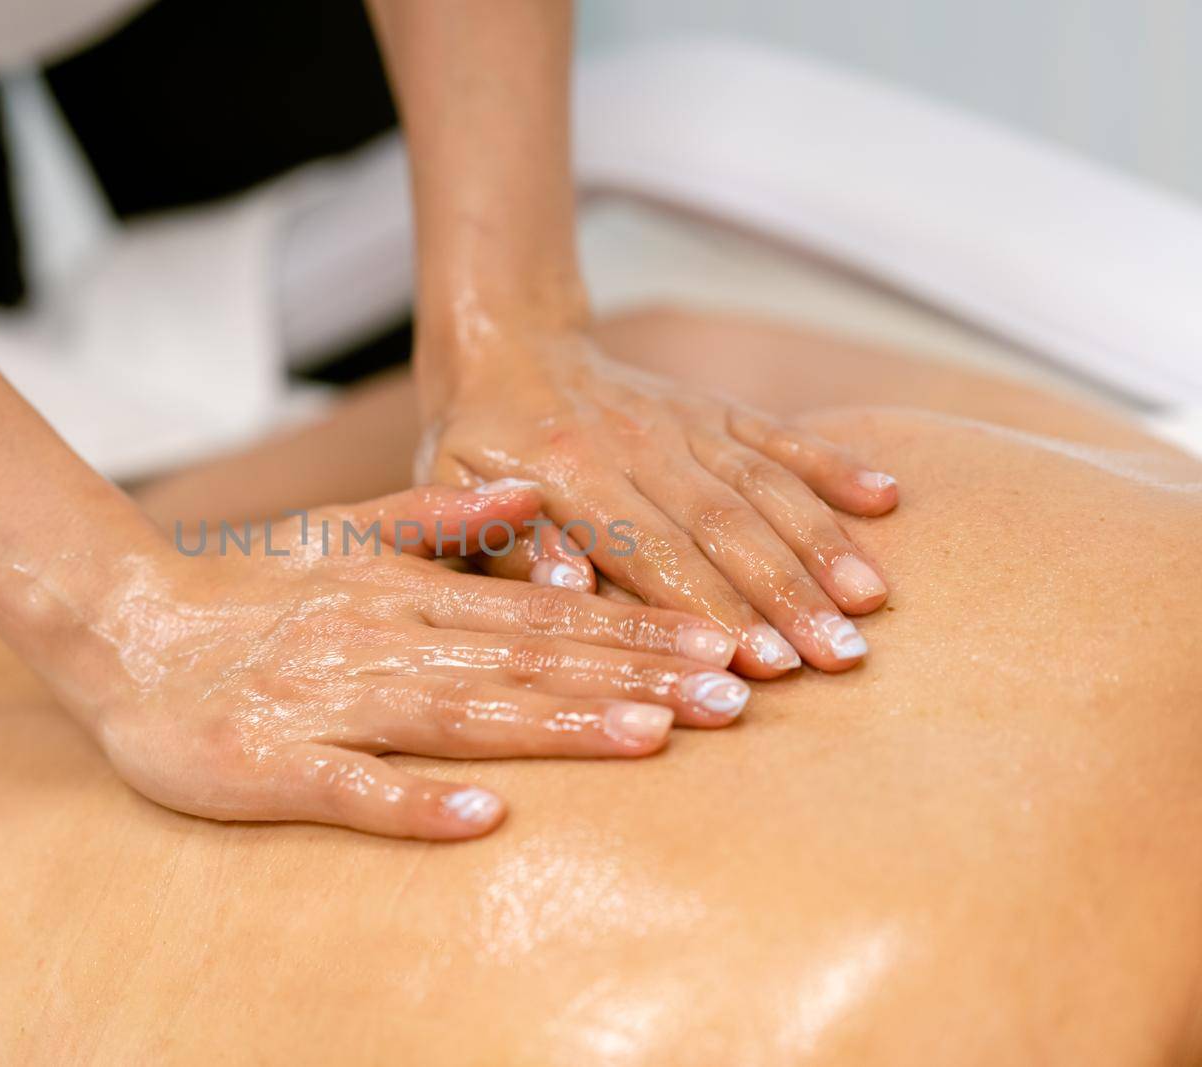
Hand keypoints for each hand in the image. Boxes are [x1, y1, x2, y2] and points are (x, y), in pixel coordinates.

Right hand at [50, 485, 749, 838]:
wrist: (121, 623)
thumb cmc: (241, 587)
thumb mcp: (341, 532)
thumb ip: (440, 522)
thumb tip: (534, 494)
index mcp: (403, 594)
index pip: (540, 614)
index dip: (633, 631)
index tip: (718, 646)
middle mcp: (382, 644)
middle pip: (524, 664)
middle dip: (632, 679)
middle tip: (732, 697)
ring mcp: (329, 704)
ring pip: (460, 717)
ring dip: (557, 728)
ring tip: (649, 738)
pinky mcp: (271, 765)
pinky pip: (352, 786)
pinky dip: (416, 802)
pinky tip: (487, 818)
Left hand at [418, 326, 897, 676]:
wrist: (507, 351)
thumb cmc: (474, 448)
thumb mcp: (452, 496)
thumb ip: (506, 546)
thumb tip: (567, 587)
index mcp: (566, 474)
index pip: (649, 551)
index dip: (709, 607)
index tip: (760, 664)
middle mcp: (634, 443)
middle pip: (723, 526)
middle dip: (785, 594)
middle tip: (837, 658)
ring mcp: (681, 422)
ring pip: (763, 484)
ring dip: (821, 543)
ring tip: (869, 604)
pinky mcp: (712, 408)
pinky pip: (779, 434)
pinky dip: (834, 463)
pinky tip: (887, 498)